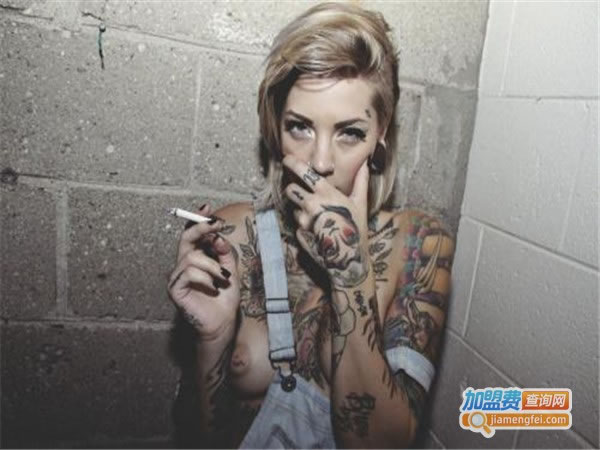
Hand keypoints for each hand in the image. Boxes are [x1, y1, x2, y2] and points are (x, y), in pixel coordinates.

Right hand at [167, 204, 239, 341]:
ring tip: (224, 279)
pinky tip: (213, 288)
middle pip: (186, 239)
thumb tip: (218, 237)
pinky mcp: (175, 289)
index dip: (197, 220)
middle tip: (215, 225)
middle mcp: (183, 264)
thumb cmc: (224, 297)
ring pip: (192, 258)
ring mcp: (177, 277)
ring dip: (212, 266)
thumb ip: (224, 254)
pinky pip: (188, 274)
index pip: (193, 234)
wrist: (222, 322)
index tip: (207, 208)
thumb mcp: (230, 270)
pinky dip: (205, 279)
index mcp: (195, 257)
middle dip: (200, 228)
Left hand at [282, 155, 370, 287]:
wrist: (349, 258)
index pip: (304, 172)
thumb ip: (361, 181)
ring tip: (315, 215)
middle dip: (293, 188)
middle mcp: (311, 204)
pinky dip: (303, 224)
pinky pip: (296, 223)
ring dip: (299, 208)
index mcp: (326, 193)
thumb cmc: (357, 228)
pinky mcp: (299, 233)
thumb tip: (365, 163)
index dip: (293, 163)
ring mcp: (303, 220)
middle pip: (290, 189)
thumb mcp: (361, 203)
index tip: (287, 159)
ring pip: (292, 206)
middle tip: (302, 192)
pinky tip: (316, 229)